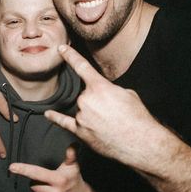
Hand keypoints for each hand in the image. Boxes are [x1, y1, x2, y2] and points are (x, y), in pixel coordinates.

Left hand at [9, 145, 107, 191]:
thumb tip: (75, 143)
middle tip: (48, 180)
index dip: (23, 169)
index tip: (11, 167)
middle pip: (33, 184)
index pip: (37, 173)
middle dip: (37, 181)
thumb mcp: (73, 166)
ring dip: (38, 191)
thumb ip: (71, 155)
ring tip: (50, 189)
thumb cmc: (73, 179)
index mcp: (59, 180)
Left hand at [44, 46, 166, 169]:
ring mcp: (82, 117)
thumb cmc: (137, 117)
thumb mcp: (127, 93)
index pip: (81, 66)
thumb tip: (102, 95)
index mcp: (99, 87)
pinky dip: (56, 118)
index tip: (61, 49)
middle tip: (115, 111)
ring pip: (82, 109)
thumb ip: (109, 89)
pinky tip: (49, 114)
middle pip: (86, 94)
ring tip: (111, 123)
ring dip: (93, 114)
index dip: (70, 56)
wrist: (140, 142)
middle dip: (98, 101)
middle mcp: (86, 100)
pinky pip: (65, 123)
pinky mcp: (81, 132)